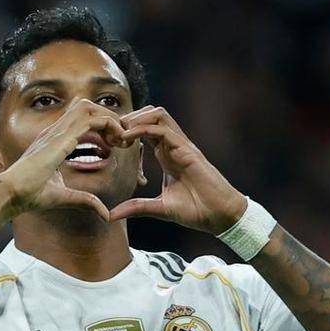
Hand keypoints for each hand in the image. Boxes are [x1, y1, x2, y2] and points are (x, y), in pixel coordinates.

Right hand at [0, 98, 130, 221]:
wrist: (13, 193)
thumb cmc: (30, 195)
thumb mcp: (65, 197)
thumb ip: (86, 201)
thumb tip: (106, 214)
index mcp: (55, 140)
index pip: (82, 121)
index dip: (101, 128)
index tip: (114, 146)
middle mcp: (56, 131)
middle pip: (87, 107)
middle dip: (108, 118)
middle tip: (120, 139)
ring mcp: (58, 131)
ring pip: (90, 108)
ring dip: (110, 119)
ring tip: (120, 139)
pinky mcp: (62, 137)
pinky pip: (92, 120)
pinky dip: (108, 125)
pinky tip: (116, 142)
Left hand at [107, 106, 246, 234]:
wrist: (219, 215)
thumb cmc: (196, 210)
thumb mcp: (159, 208)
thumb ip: (136, 207)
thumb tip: (111, 215)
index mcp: (166, 155)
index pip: (144, 130)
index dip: (126, 131)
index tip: (109, 143)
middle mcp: (173, 146)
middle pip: (149, 115)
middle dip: (128, 119)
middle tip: (111, 135)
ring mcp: (181, 145)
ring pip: (157, 115)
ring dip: (136, 119)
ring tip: (119, 134)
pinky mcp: (187, 150)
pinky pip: (163, 130)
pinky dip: (143, 129)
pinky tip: (128, 139)